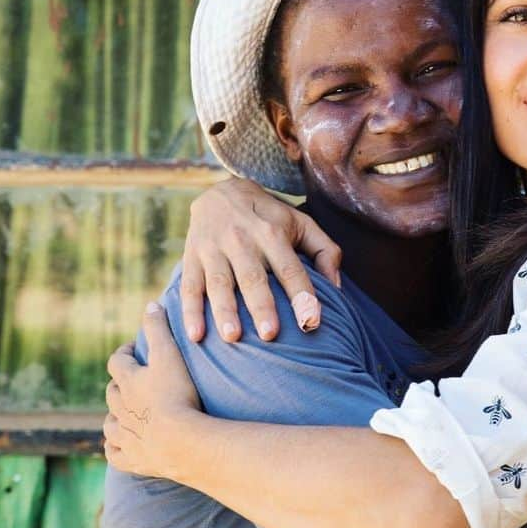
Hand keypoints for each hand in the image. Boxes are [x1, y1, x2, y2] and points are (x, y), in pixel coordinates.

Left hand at [103, 302, 201, 479]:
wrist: (180, 442)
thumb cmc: (178, 395)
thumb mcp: (170, 355)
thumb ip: (160, 329)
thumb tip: (150, 304)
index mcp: (128, 381)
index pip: (117, 361)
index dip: (124, 353)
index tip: (132, 350)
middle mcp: (120, 407)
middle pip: (111, 392)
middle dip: (119, 385)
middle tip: (133, 382)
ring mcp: (124, 434)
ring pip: (109, 423)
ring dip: (116, 416)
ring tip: (127, 414)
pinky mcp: (130, 458)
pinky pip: (114, 452)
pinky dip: (115, 447)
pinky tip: (121, 445)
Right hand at [180, 176, 342, 342]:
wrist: (220, 190)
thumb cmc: (270, 216)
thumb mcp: (301, 223)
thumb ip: (325, 251)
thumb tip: (337, 288)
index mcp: (272, 233)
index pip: (290, 268)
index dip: (302, 294)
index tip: (311, 321)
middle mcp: (242, 240)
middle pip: (253, 277)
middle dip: (261, 305)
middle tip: (270, 334)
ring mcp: (213, 248)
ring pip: (219, 282)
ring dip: (224, 310)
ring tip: (233, 337)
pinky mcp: (191, 257)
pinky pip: (190, 285)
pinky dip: (190, 311)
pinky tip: (196, 336)